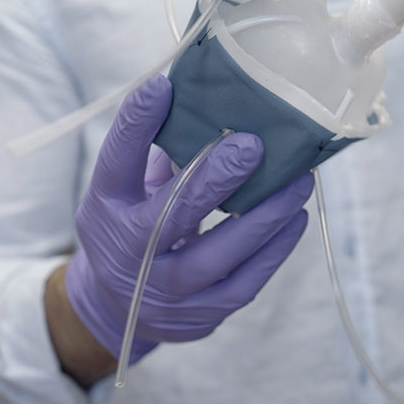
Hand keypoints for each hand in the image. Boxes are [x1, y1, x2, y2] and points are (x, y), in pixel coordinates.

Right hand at [63, 75, 312, 366]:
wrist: (115, 306)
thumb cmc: (134, 223)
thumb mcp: (126, 188)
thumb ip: (161, 148)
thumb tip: (213, 95)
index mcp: (105, 208)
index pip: (114, 162)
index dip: (136, 123)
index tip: (162, 85)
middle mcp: (126, 254)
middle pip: (169, 217)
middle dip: (214, 179)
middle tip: (252, 145)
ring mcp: (160, 293)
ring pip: (215, 257)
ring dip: (263, 216)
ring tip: (298, 181)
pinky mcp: (197, 318)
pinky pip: (243, 285)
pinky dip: (274, 251)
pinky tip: (295, 218)